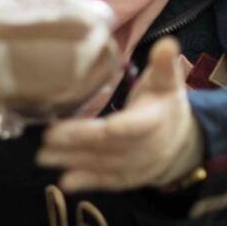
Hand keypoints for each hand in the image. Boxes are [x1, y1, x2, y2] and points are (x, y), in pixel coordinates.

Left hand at [36, 37, 203, 192]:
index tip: (96, 126)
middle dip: (79, 142)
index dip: (114, 129)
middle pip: (110, 147)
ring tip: (44, 156)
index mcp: (154, 121)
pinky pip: (106, 181)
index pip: (133, 127)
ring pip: (103, 165)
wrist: (182, 143)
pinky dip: (86, 182)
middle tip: (48, 136)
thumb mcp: (168, 81)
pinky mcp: (126, 179)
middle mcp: (145, 148)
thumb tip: (167, 43)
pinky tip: (65, 182)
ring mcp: (136, 167)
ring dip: (73, 161)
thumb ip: (164, 64)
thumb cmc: (166, 105)